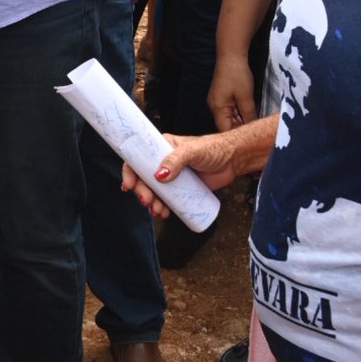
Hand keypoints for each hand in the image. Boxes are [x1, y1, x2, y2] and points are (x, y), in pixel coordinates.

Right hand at [121, 131, 238, 217]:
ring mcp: (171, 177)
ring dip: (151, 203)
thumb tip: (159, 176)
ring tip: (157, 211)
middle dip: (142, 192)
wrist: (232, 161)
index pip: (138, 158)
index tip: (128, 186)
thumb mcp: (192, 151)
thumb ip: (176, 161)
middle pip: (143, 178)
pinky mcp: (180, 190)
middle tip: (147, 201)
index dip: (129, 172)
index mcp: (160, 147)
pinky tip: (163, 213)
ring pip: (153, 191)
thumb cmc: (212, 149)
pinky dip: (162, 207)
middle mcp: (162, 162)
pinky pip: (166, 200)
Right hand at [207, 52, 257, 130]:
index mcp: (217, 108)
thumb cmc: (237, 74)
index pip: (225, 130)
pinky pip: (232, 111)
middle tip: (257, 135)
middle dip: (241, 129)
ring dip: (242, 121)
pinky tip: (251, 116)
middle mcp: (215, 107)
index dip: (237, 137)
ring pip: (231, 118)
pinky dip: (241, 114)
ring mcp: (219, 101)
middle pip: (227, 125)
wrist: (231, 55)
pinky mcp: (223, 97)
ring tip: (256, 128)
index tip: (251, 143)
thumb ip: (249, 115)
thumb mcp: (246, 97)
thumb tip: (254, 129)